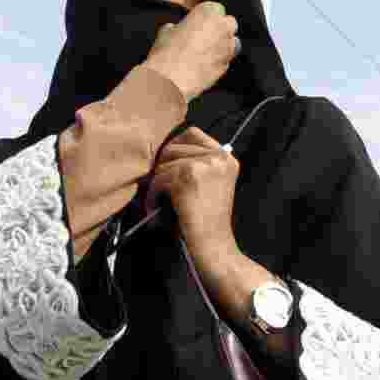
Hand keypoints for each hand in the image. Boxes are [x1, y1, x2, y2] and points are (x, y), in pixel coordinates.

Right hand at [142, 1, 239, 101]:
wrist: (171, 79)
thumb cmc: (167, 53)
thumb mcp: (166, 31)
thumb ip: (177, 27)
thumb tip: (175, 30)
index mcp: (209, 11)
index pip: (215, 8)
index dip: (206, 17)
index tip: (199, 23)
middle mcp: (223, 27)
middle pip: (228, 23)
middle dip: (219, 28)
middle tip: (203, 36)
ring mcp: (228, 47)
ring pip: (232, 42)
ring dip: (222, 44)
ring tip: (203, 52)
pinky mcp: (227, 65)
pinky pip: (225, 59)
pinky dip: (218, 61)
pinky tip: (203, 65)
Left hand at [146, 126, 240, 252]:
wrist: (214, 246)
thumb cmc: (207, 222)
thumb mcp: (210, 186)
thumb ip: (195, 165)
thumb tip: (162, 153)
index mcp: (226, 158)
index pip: (193, 133)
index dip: (174, 148)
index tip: (168, 168)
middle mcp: (219, 157)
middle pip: (174, 146)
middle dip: (162, 167)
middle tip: (159, 188)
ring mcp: (205, 165)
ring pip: (164, 163)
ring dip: (157, 184)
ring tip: (159, 202)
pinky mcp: (189, 176)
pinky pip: (159, 179)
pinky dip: (153, 196)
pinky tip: (157, 210)